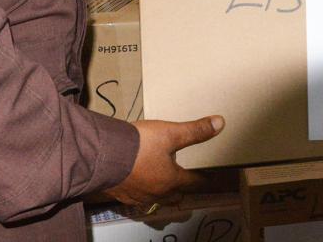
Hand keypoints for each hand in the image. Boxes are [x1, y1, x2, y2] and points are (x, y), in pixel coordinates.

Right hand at [104, 116, 225, 207]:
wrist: (101, 155)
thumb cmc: (138, 145)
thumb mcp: (170, 133)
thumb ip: (195, 131)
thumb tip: (220, 123)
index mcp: (172, 180)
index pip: (194, 182)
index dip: (203, 177)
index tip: (209, 175)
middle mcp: (157, 193)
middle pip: (176, 196)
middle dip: (183, 188)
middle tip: (185, 178)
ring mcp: (138, 196)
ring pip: (156, 199)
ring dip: (163, 192)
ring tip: (163, 181)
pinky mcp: (121, 195)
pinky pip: (138, 199)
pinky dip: (143, 192)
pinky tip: (139, 183)